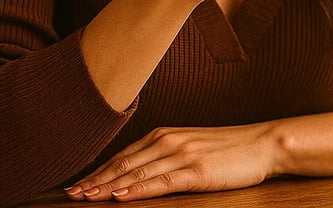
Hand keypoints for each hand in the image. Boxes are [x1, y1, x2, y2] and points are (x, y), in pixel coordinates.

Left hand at [64, 123, 278, 201]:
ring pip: (136, 173)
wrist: (262, 143)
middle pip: (123, 164)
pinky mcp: (197, 171)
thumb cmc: (228, 149)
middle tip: (69, 195)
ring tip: (85, 197)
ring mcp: (182, 155)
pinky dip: (137, 190)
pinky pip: (161, 182)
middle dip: (95, 181)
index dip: (98, 171)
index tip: (76, 185)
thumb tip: (138, 174)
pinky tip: (121, 197)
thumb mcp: (191, 147)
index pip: (122, 156)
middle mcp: (168, 141)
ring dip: (108, 187)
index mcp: (165, 135)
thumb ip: (164, 156)